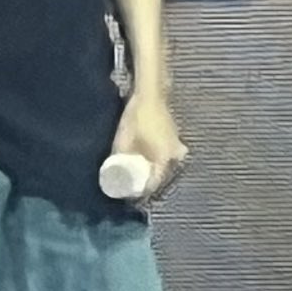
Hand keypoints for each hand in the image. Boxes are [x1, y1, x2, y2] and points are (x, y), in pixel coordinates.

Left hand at [105, 89, 189, 209]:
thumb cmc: (137, 118)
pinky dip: (159, 161)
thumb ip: (120, 157)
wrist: (151, 95)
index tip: (131, 195)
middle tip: (134, 186)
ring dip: (154, 172)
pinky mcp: (175, 138)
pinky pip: (168, 156)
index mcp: (164, 159)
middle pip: (162, 176)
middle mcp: (175, 156)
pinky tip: (148, 160)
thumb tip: (114, 170)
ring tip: (140, 174)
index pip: (154, 183)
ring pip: (166, 166)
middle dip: (148, 183)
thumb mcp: (123, 140)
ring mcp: (177, 146)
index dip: (142, 191)